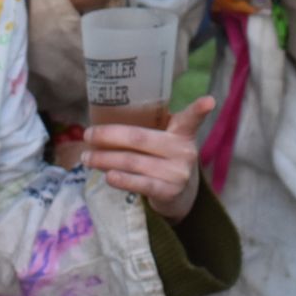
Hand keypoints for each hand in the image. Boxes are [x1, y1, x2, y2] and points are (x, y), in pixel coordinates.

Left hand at [83, 96, 213, 219]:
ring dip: (105, 159)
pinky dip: (122, 179)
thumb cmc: (163, 157)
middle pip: (140, 138)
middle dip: (109, 136)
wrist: (180, 195)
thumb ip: (148, 127)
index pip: (192, 118)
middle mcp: (184, 151)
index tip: (209, 101)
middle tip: (87, 134)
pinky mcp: (169, 192)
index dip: (200, 109)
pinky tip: (107, 176)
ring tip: (86, 157)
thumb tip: (102, 118)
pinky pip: (140, 184)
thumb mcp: (165, 140)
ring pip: (133, 162)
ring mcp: (177, 173)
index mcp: (183, 132)